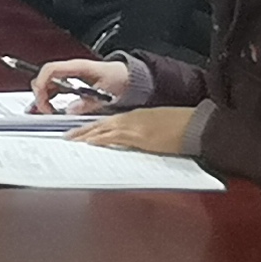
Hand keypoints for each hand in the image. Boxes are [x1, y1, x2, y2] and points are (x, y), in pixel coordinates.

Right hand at [27, 55, 144, 114]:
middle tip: (45, 110)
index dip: (42, 85)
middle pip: (45, 77)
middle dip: (40, 94)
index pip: (50, 70)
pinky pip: (55, 89)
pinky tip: (50, 109)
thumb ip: (88, 102)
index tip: (44, 102)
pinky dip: (50, 98)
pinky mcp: (72, 83)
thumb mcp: (106, 92)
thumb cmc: (119, 78)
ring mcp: (70, 76)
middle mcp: (71, 70)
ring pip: (48, 84)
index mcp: (77, 67)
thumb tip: (70, 110)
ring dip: (43, 97)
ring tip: (45, 112)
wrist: (129, 77)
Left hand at [72, 107, 200, 154]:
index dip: (91, 128)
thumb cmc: (179, 125)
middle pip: (99, 125)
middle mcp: (129, 119)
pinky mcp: (138, 136)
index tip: (79, 134)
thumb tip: (132, 141)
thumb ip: (141, 131)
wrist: (193, 124)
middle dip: (82, 132)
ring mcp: (133, 127)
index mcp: (134, 116)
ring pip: (102, 131)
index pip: (106, 122)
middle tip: (67, 138)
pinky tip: (89, 145)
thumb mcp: (156, 125)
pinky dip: (99, 141)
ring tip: (71, 142)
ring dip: (85, 137)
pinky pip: (113, 138)